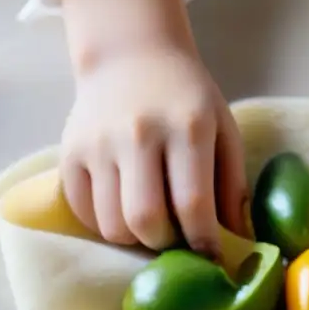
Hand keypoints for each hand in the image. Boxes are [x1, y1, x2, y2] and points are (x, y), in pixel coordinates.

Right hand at [58, 0, 248, 254]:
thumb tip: (238, 240)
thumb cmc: (186, 97)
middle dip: (165, 244)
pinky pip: (84, 212)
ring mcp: (98, 143)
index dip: (204, 241)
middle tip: (176, 239)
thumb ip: (233, 184)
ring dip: (134, 239)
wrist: (130, 54)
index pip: (193, 203)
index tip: (211, 256)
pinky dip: (105, 224)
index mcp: (187, 127)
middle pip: (145, 220)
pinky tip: (123, 210)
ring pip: (111, 224)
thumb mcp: (223, 128)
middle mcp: (138, 134)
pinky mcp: (70, 152)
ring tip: (150, 225)